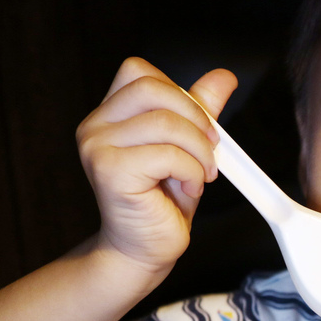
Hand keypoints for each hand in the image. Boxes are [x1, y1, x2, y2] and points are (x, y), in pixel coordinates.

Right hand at [76, 57, 237, 272]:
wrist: (145, 249)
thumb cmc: (163, 201)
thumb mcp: (188, 148)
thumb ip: (200, 111)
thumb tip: (224, 77)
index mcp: (111, 114)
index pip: (140, 71)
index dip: (179, 94)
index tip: (202, 126)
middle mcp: (96, 126)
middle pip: (151, 88)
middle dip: (195, 117)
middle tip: (211, 150)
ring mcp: (97, 147)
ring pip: (165, 123)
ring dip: (199, 153)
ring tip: (202, 176)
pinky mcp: (109, 171)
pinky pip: (167, 155)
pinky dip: (191, 172)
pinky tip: (189, 189)